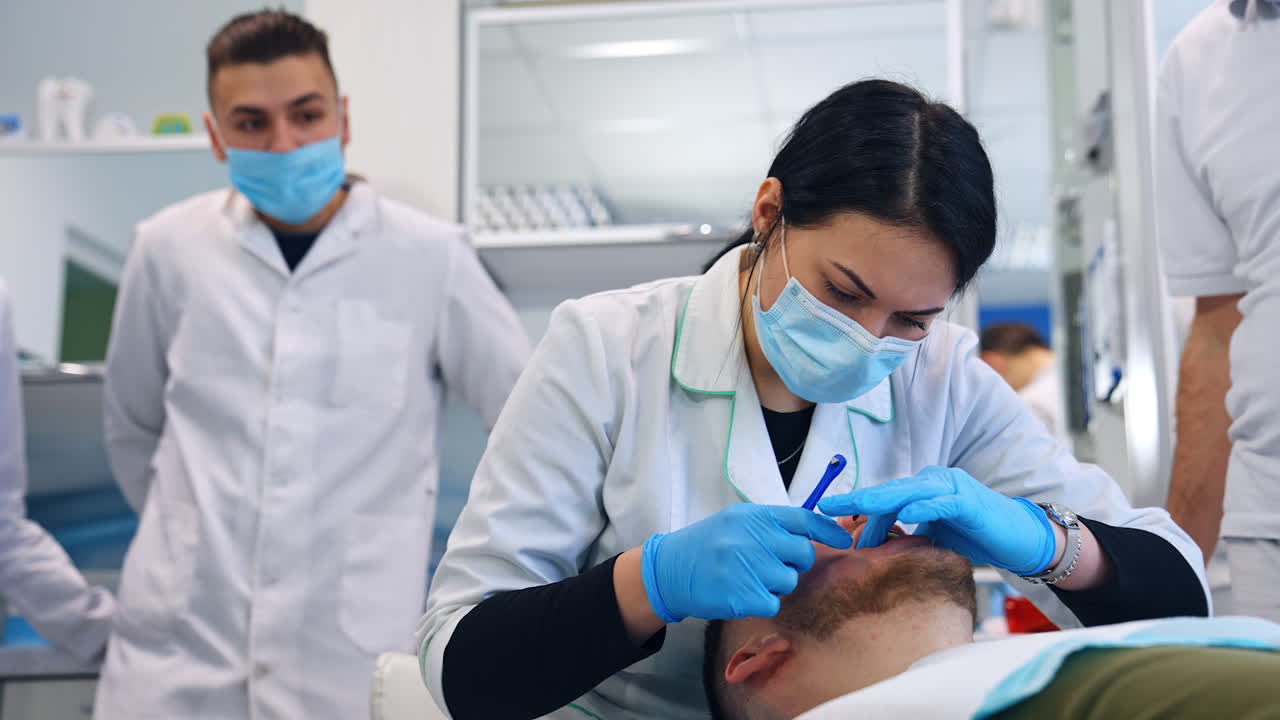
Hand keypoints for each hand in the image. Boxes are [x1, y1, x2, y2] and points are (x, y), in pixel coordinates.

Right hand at [641, 504, 851, 621]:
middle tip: (771, 565)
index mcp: (754, 516)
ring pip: (788, 581)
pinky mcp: (742, 595)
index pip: (804, 519)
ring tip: (748, 578)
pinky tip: (741, 593)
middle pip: (802, 554)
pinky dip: (761, 601)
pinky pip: (772, 602)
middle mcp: (753, 538)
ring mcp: (747, 567)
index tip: (845, 541)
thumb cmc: (707, 545)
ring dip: (775, 584)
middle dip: (793, 563)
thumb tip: (810, 535)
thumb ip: (770, 526)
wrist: (669, 569)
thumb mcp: (736, 522)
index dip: (829, 531)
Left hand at [818, 466, 1055, 574]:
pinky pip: (942, 503)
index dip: (856, 508)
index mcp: (923, 489)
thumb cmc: (974, 535)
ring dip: (882, 500)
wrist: (1019, 538)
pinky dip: (924, 507)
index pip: (883, 498)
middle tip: (826, 506)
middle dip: (856, 499)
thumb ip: (905, 535)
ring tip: (856, 507)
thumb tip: (870, 544)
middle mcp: (934, 482)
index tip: (826, 515)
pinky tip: (906, 514)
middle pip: (888, 490)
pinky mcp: (969, 502)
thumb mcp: (933, 536)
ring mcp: (952, 488)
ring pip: (910, 492)